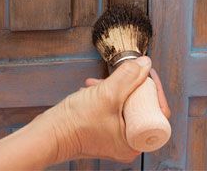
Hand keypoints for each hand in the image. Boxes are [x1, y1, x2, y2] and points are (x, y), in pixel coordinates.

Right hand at [40, 56, 170, 163]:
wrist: (49, 133)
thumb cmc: (75, 123)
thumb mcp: (107, 94)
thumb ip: (128, 76)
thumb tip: (145, 63)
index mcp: (133, 142)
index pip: (157, 113)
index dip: (154, 90)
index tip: (147, 73)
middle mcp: (127, 142)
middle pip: (142, 106)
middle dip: (131, 85)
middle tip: (125, 74)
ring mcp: (115, 135)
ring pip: (126, 104)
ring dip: (116, 87)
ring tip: (101, 81)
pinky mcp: (104, 128)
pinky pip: (113, 107)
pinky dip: (106, 94)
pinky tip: (93, 86)